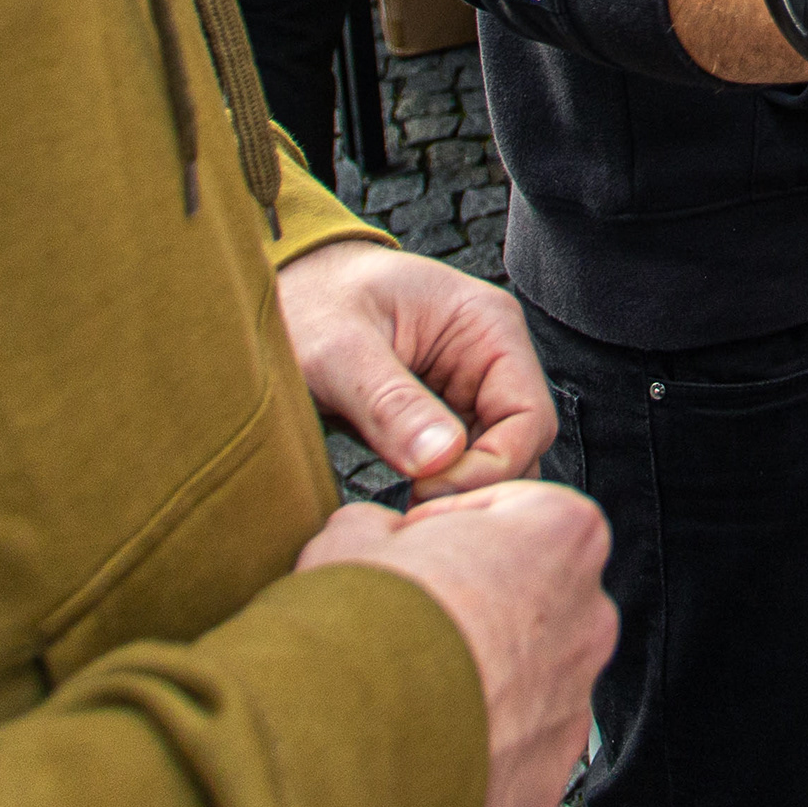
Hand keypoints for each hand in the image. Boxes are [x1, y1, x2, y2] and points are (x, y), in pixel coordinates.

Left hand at [277, 239, 554, 493]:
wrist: (279, 294)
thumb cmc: (309, 303)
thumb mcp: (338, 351)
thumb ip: (390, 403)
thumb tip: (441, 460)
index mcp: (487, 326)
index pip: (528, 416)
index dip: (491, 466)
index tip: (428, 493)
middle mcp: (490, 359)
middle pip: (520, 446)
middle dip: (475, 486)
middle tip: (414, 512)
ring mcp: (469, 390)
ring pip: (493, 463)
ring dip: (458, 494)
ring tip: (406, 512)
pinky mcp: (442, 418)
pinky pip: (461, 466)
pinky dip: (439, 491)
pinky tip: (402, 502)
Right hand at [302, 483, 615, 806]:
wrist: (348, 742)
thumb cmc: (362, 634)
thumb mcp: (351, 538)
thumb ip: (380, 523)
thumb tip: (373, 532)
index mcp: (562, 534)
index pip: (516, 508)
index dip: (451, 523)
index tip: (415, 544)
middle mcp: (587, 615)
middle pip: (529, 593)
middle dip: (473, 599)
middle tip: (409, 611)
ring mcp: (574, 697)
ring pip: (526, 670)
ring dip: (479, 668)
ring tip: (408, 677)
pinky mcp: (550, 764)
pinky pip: (517, 736)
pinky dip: (479, 730)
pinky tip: (424, 725)